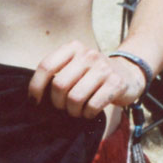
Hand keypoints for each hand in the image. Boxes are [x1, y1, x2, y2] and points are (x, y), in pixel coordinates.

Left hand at [29, 41, 144, 117]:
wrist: (129, 74)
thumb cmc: (93, 75)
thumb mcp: (75, 65)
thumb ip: (57, 73)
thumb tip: (33, 97)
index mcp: (73, 48)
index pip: (46, 66)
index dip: (36, 87)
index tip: (34, 101)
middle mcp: (88, 54)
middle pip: (59, 85)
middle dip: (57, 103)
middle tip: (63, 108)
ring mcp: (103, 68)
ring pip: (75, 98)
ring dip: (73, 111)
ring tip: (77, 111)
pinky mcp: (116, 83)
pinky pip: (92, 106)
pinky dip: (87, 114)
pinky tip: (89, 112)